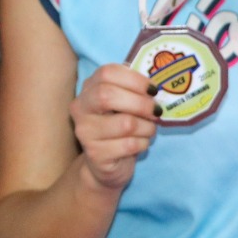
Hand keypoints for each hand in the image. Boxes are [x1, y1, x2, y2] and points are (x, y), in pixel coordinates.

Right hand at [69, 62, 160, 191]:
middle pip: (108, 95)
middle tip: (156, 110)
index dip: (134, 79)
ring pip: (125, 124)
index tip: (152, 89)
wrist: (104, 164)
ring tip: (149, 129)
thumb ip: (133, 91)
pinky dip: (143, 143)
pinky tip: (141, 144)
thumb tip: (155, 89)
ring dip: (147, 127)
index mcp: (88, 89)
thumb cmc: (118, 127)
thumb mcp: (123, 104)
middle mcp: (81, 108)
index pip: (107, 73)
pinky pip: (129, 145)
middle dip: (141, 103)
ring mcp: (85, 132)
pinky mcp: (95, 154)